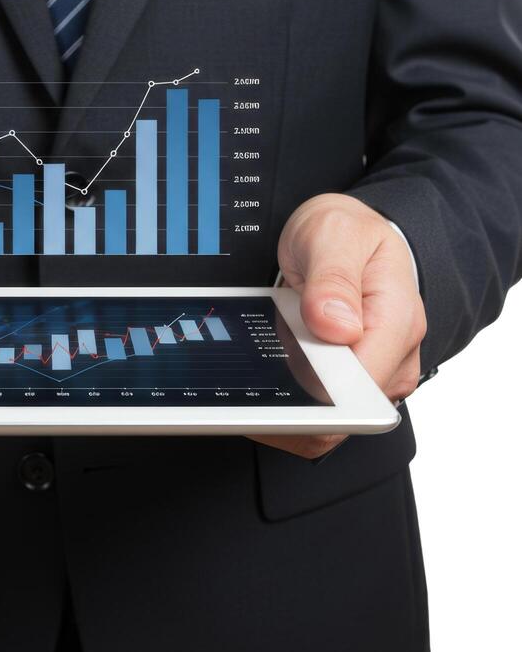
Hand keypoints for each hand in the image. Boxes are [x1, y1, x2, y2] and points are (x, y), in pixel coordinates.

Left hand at [252, 193, 426, 459]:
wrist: (346, 232)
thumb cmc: (345, 232)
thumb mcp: (332, 235)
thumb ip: (333, 279)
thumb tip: (338, 326)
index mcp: (397, 319)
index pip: (364, 385)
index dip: (320, 395)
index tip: (278, 384)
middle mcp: (395, 354)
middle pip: (347, 415)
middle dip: (296, 405)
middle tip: (255, 372)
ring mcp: (376, 370)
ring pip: (331, 419)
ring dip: (289, 400)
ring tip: (262, 362)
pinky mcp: (354, 377)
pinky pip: (321, 405)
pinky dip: (290, 395)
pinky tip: (270, 370)